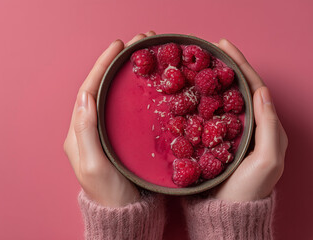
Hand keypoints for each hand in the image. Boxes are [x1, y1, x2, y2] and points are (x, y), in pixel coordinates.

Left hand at [64, 32, 156, 206]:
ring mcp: (102, 133)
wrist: (123, 213)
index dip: (100, 67)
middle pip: (98, 89)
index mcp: (77, 133)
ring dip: (121, 74)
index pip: (87, 91)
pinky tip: (141, 83)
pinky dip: (129, 92)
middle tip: (133, 44)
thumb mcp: (93, 164)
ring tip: (139, 56)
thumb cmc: (108, 193)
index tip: (116, 48)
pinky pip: (120, 108)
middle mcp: (87, 129)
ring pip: (109, 96)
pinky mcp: (117, 138)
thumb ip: (85, 131)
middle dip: (112, 65)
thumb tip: (84, 96)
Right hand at [213, 39, 287, 200]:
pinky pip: (208, 113)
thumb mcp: (267, 161)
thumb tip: (261, 93)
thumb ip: (270, 128)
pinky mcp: (214, 140)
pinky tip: (191, 91)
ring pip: (223, 99)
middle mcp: (249, 126)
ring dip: (213, 79)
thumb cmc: (249, 189)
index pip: (254, 87)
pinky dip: (201, 98)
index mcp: (265, 126)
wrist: (227, 211)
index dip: (240, 65)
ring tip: (200, 64)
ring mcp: (230, 132)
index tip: (224, 47)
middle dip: (227, 66)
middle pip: (238, 88)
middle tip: (211, 49)